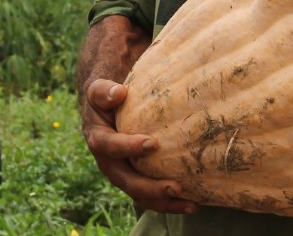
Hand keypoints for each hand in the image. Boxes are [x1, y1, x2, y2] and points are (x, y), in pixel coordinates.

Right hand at [82, 78, 198, 214]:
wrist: (105, 105)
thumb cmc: (108, 93)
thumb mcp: (100, 89)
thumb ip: (104, 92)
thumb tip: (119, 93)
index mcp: (98, 138)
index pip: (110, 146)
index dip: (128, 147)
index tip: (152, 144)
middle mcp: (108, 161)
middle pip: (126, 180)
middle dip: (150, 187)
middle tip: (175, 186)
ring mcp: (122, 173)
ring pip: (139, 194)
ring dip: (163, 202)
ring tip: (190, 204)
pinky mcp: (136, 177)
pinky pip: (151, 195)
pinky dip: (169, 202)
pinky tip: (193, 203)